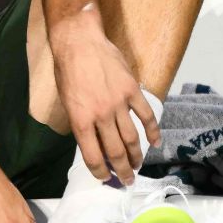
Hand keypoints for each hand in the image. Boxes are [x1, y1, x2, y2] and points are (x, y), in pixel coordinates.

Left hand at [51, 15, 158, 182]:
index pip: (93, 156)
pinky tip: (156, 142)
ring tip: (138, 166)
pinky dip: (153, 131)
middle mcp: (100, 116)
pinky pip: (146, 115)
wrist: (79, 42)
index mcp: (80, 121)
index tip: (106, 178)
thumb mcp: (67, 102)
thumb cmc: (68, 71)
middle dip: (122, 170)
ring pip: (132, 138)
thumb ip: (81, 124)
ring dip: (136, 156)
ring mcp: (118, 103)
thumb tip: (94, 143)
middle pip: (115, 151)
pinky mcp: (132, 91)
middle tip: (127, 180)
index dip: (101, 172)